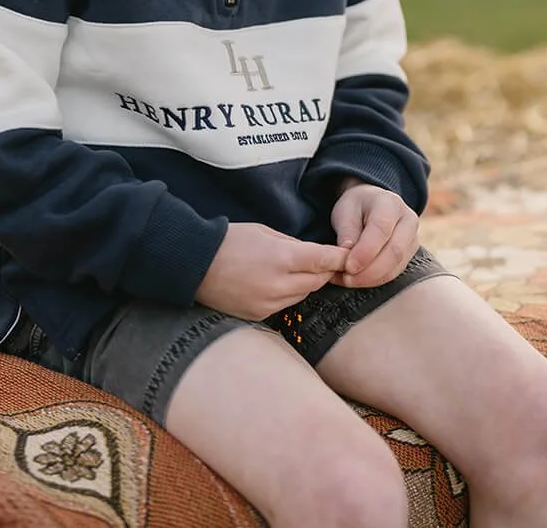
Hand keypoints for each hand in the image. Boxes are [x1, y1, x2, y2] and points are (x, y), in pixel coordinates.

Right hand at [196, 222, 348, 319]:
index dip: (339, 258)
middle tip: (324, 261)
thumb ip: (293, 244)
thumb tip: (313, 253)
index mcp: (282, 258)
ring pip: (304, 295)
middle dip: (324, 271)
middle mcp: (279, 285)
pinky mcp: (261, 315)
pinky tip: (277, 283)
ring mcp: (269, 303)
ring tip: (296, 270)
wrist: (196, 265)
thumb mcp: (264, 231)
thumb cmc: (230, 241)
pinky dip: (289, 294)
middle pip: (318, 281)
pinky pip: (286, 305)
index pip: (323, 260)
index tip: (349, 256)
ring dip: (307, 283)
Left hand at [328, 180, 418, 287]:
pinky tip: (356, 280)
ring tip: (347, 280)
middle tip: (346, 278)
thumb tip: (347, 256)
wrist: (372, 204)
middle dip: (369, 271)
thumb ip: (347, 232)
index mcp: (390, 203)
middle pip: (394, 251)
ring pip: (396, 266)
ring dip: (371, 278)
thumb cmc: (357, 206)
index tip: (348, 266)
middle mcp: (408, 220)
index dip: (365, 251)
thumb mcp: (345, 210)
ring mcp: (412, 239)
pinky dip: (375, 280)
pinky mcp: (410, 255)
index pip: (381, 229)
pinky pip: (394, 272)